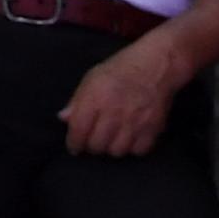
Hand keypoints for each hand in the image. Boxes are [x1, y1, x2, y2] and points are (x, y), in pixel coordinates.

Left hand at [60, 34, 183, 155]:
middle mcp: (114, 113)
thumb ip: (77, 100)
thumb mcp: (91, 78)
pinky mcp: (153, 128)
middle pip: (97, 145)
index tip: (74, 147)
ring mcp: (135, 122)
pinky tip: (129, 139)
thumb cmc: (118, 70)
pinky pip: (138, 151)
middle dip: (91, 146)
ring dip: (111, 148)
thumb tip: (64, 119)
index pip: (79, 130)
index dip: (74, 143)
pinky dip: (132, 148)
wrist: (154, 66)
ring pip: (117, 151)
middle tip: (92, 141)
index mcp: (95, 99)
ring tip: (110, 139)